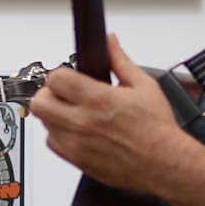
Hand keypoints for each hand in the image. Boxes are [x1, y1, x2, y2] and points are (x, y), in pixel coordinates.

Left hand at [30, 34, 188, 192]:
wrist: (164, 163)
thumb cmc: (157, 128)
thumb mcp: (144, 85)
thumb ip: (120, 61)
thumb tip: (110, 42)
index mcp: (98, 99)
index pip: (55, 79)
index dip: (61, 75)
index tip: (71, 79)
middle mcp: (82, 122)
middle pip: (40, 102)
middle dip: (50, 94)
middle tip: (65, 95)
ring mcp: (76, 143)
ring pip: (44, 123)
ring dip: (55, 114)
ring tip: (75, 113)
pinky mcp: (76, 160)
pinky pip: (52, 143)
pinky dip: (59, 135)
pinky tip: (77, 131)